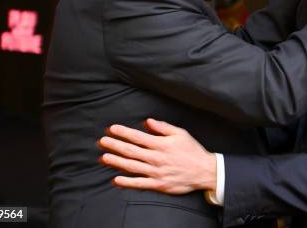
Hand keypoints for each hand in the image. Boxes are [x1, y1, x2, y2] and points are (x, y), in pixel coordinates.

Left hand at [99, 118, 216, 193]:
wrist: (203, 171)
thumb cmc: (192, 151)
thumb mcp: (181, 133)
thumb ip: (163, 127)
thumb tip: (148, 121)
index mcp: (161, 144)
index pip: (138, 137)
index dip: (123, 132)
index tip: (112, 129)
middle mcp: (156, 158)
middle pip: (131, 151)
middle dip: (115, 145)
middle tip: (102, 141)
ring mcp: (156, 172)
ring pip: (132, 166)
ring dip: (117, 161)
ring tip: (104, 157)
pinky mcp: (158, 184)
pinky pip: (140, 183)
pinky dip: (127, 182)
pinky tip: (116, 179)